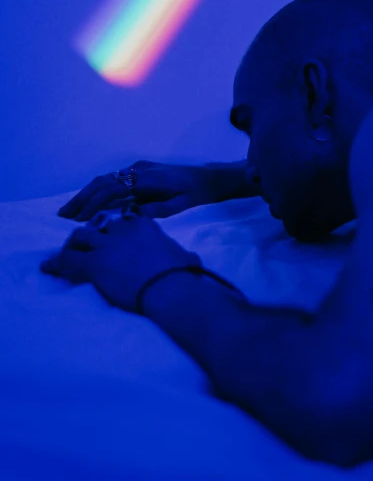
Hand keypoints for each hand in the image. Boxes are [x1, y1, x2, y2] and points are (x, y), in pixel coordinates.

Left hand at [41, 208, 199, 311]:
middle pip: (100, 225)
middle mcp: (123, 230)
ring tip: (66, 252)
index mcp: (144, 225)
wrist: (170, 288)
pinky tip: (48, 266)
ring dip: (73, 244)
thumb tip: (190, 259)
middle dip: (92, 233)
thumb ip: (180, 253)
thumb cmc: (182, 275)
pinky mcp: (93, 263)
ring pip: (80, 236)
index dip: (117, 230)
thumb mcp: (185, 256)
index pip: (124, 220)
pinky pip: (67, 260)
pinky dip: (56, 263)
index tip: (114, 237)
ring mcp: (106, 245)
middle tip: (84, 242)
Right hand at [58, 161, 219, 221]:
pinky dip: (98, 192)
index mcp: (147, 178)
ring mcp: (138, 169)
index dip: (93, 202)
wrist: (209, 178)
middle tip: (63, 215)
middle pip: (103, 181)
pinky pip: (114, 181)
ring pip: (106, 180)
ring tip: (70, 211)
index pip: (112, 188)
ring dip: (87, 194)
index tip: (79, 218)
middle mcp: (139, 170)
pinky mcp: (140, 172)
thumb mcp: (181, 205)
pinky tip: (89, 205)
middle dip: (81, 198)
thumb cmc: (196, 193)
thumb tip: (134, 216)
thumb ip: (159, 210)